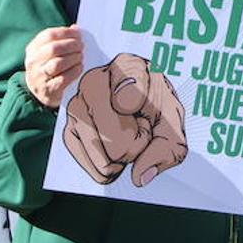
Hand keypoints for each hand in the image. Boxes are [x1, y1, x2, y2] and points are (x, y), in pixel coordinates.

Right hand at [24, 25, 83, 107]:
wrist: (39, 93)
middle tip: (81, 46)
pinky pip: (63, 79)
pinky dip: (74, 71)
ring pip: (57, 64)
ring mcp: (39, 77)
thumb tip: (75, 28)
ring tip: (80, 57)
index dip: (66, 33)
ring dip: (73, 58)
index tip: (78, 34)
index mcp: (32, 49)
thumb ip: (60, 40)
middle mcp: (33, 62)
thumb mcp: (48, 53)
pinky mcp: (48, 90)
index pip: (48, 35)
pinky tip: (79, 68)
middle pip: (53, 49)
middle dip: (71, 45)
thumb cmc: (48, 68)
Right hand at [63, 53, 187, 185]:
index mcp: (127, 67)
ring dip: (121, 159)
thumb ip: (167, 149)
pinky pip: (85, 161)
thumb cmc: (158, 112)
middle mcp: (95, 81)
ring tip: (128, 139)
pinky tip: (114, 159)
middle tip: (140, 130)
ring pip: (101, 154)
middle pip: (115, 138)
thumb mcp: (175, 124)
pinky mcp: (67, 127)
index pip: (131, 101)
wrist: (142, 110)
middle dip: (135, 146)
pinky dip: (104, 168)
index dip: (146, 123)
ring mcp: (76, 104)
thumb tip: (138, 176)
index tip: (146, 115)